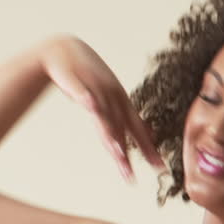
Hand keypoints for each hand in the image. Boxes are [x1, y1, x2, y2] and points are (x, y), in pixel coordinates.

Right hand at [40, 35, 164, 181]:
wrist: (63, 49)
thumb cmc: (87, 76)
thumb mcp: (107, 97)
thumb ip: (118, 118)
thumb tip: (134, 137)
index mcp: (121, 102)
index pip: (137, 129)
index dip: (148, 148)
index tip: (159, 168)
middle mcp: (112, 96)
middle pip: (121, 128)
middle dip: (128, 152)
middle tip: (132, 174)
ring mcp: (94, 87)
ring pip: (104, 114)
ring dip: (110, 133)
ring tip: (116, 152)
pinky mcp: (75, 79)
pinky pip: (81, 91)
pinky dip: (87, 99)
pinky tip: (89, 106)